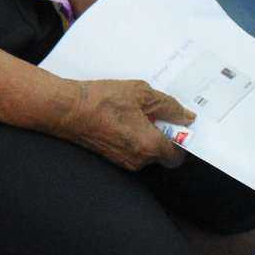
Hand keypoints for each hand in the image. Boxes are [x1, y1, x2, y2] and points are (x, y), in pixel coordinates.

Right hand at [52, 78, 190, 169]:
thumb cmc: (103, 100)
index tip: (174, 122)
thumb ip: (169, 106)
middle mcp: (139, 159)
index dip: (180, 139)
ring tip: (133, 112)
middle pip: (161, 153)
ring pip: (145, 151)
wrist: (68, 109)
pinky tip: (121, 118)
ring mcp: (123, 161)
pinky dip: (131, 137)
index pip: (178, 154)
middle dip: (161, 135)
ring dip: (145, 135)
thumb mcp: (141, 93)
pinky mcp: (111, 157)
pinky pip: (130, 149)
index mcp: (150, 146)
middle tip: (152, 113)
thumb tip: (186, 116)